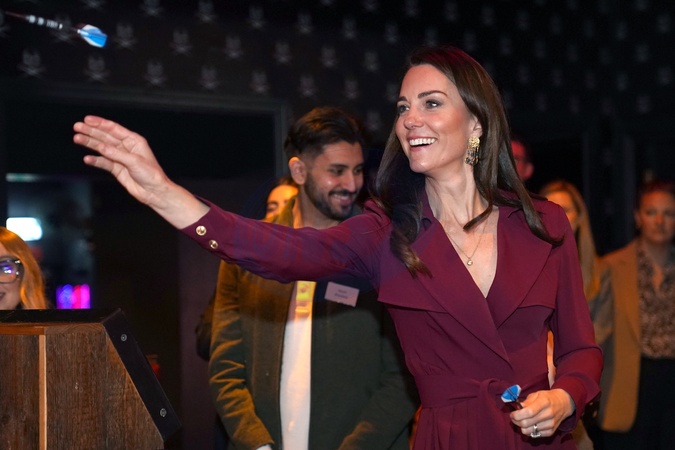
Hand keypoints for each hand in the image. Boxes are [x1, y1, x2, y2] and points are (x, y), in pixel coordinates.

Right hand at [73, 115, 207, 227]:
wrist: (154, 192)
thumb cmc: (151, 175)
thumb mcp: (134, 161)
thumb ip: (116, 154)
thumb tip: (101, 147)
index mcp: (134, 141)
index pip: (114, 129)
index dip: (100, 123)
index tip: (87, 119)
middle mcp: (127, 148)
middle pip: (105, 137)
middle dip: (91, 131)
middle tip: (77, 127)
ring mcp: (121, 158)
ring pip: (102, 148)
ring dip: (90, 144)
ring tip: (77, 139)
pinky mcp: (117, 169)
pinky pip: (104, 163)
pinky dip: (96, 160)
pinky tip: (87, 159)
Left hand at [509, 388, 574, 438]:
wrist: (564, 404)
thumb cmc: (547, 397)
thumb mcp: (537, 394)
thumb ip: (527, 402)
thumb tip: (518, 408)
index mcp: (544, 402)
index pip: (529, 412)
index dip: (517, 415)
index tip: (512, 414)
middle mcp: (549, 414)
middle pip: (527, 423)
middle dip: (516, 421)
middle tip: (514, 417)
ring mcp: (551, 424)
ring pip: (529, 431)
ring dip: (521, 427)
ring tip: (521, 421)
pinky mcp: (551, 432)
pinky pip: (535, 435)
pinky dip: (529, 431)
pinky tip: (530, 424)